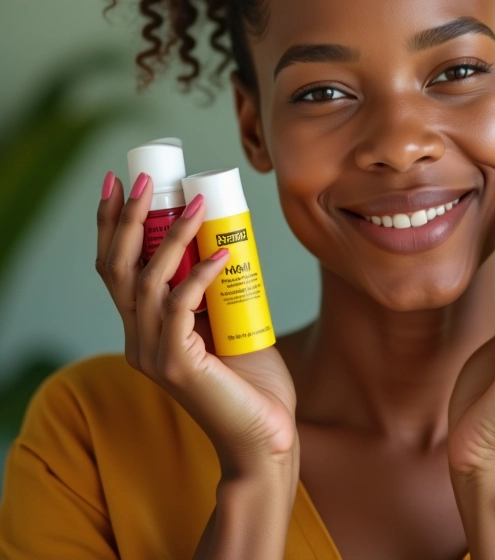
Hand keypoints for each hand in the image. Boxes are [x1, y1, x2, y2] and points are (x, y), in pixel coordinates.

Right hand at [96, 171, 297, 479]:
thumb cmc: (250, 379)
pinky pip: (180, 307)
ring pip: (148, 282)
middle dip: (126, 218)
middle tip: (145, 179)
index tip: (120, 184)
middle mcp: (137, 340)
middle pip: (117, 269)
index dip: (110, 226)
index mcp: (143, 329)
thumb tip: (224, 245)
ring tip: (198, 203)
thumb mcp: (224, 324)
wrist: (265, 435)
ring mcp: (152, 353)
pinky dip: (200, 275)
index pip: (115, 269)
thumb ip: (213, 294)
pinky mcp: (176, 365)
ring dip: (172, 237)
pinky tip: (223, 253)